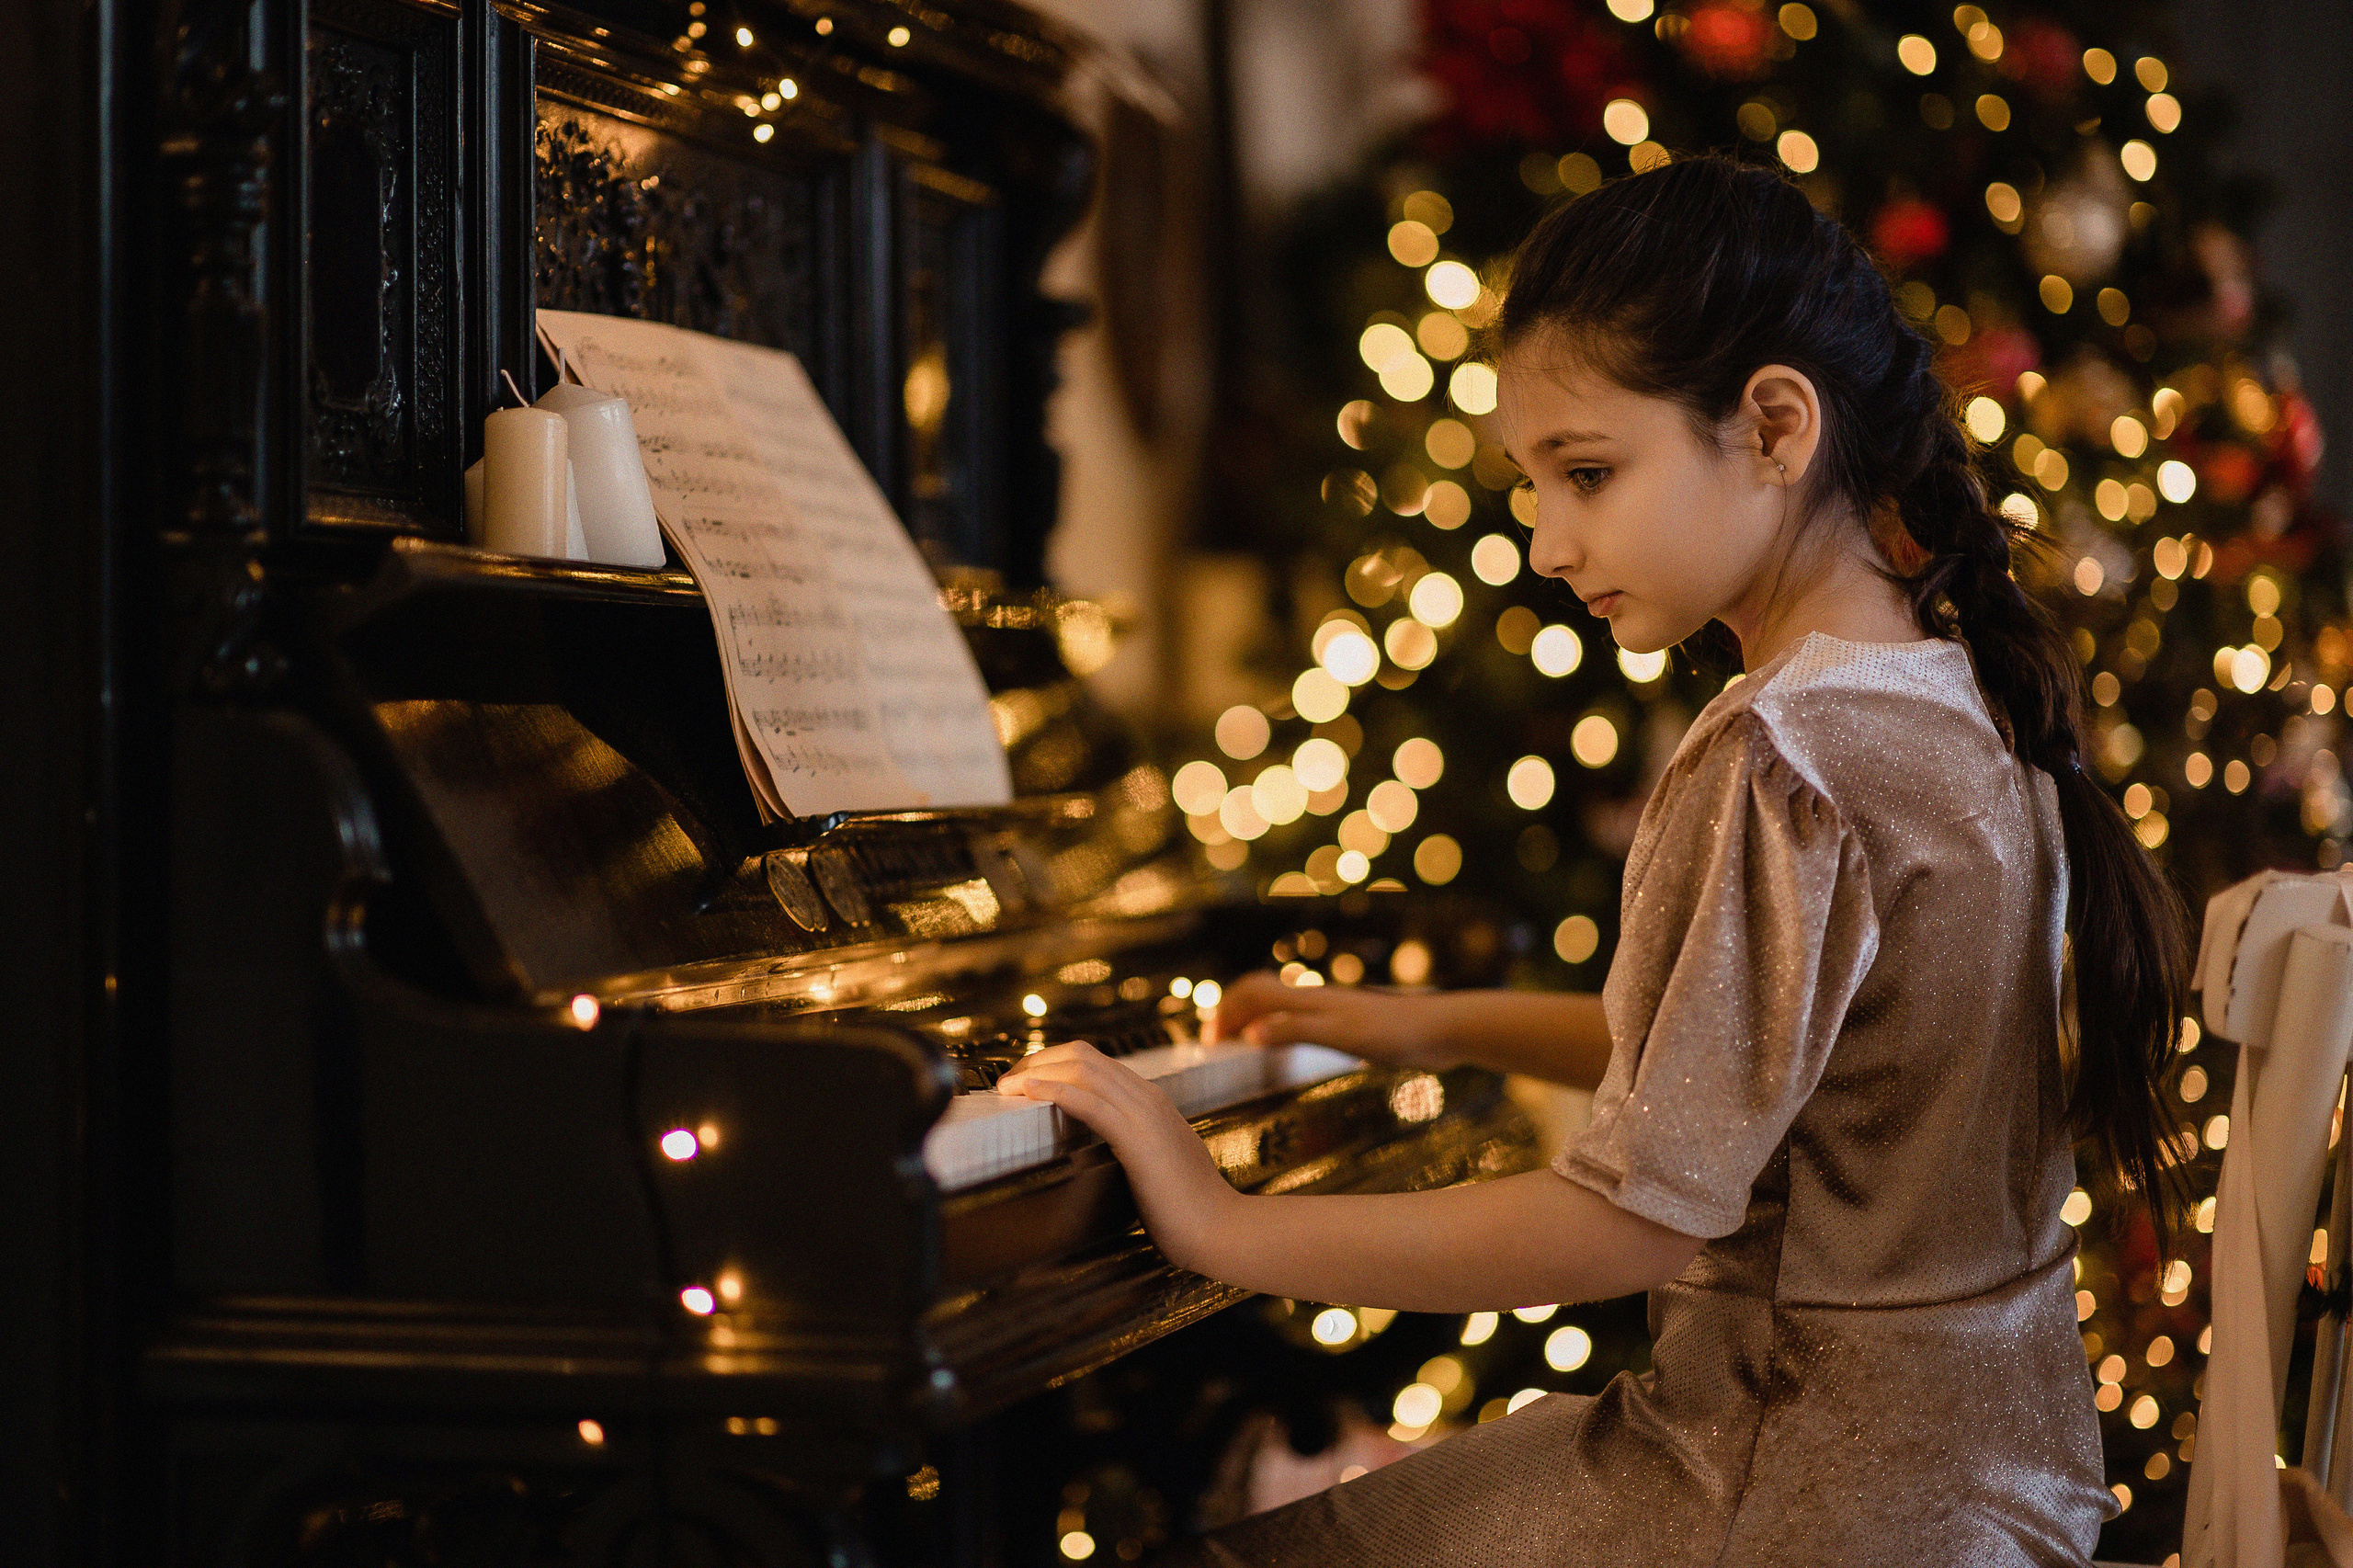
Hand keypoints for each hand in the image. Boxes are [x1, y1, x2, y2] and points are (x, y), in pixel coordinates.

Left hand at [996, 1041, 1238, 1273]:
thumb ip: (1135, 1148)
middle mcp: (1147, 1097)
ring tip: (1006, 1087)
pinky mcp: (1137, 1138)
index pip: (1095, 1063)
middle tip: (1005, 1082)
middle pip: (1083, 1055)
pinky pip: (1089, 1102)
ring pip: (1083, 1069)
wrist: (1221, 1229)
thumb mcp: (1157, 1165)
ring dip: (1037, 1071)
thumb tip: (1106, 1152)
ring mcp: (1144, 1114)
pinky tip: (1028, 1092)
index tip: (1024, 1082)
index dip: (1054, 1064)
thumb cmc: (1189, 1209)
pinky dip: (1054, 1090)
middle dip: (1038, 1060)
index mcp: (1152, 1101)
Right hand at [1203, 971, 1453, 1069]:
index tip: (1209, 1040)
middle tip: (1216, 1039)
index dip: (1226, 1011)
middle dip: (1234, 1011)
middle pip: (1263, 994)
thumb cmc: (1396, 1033)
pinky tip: (1293, 1050)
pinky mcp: (1351, 1024)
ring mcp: (1335, 1010)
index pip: (1253, 992)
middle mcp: (1318, 1000)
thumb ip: (1294, 1032)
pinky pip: (1304, 1021)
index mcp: (1310, 999)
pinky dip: (1282, 1030)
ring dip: (1256, 1018)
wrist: (1444, 1030)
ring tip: (1243, 1042)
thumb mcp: (1340, 1036)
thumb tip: (1248, 1034)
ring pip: (1283, 1006)